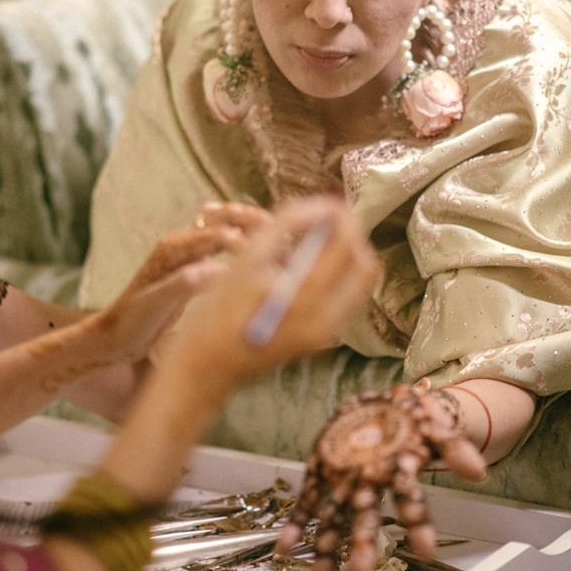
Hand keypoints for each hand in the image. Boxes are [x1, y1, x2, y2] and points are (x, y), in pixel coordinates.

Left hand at [88, 201, 268, 364]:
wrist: (113, 337)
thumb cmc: (131, 323)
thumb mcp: (156, 305)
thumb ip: (185, 284)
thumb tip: (217, 271)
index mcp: (173, 249)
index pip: (220, 235)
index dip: (251, 242)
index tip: (277, 255)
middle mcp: (180, 244)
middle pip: (226, 222)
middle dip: (257, 225)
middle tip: (289, 239)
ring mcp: (186, 255)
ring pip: (227, 232)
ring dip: (254, 234)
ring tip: (284, 246)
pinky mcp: (191, 268)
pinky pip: (223, 250)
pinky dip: (245, 251)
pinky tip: (264, 265)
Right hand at [163, 196, 379, 388]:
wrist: (205, 367)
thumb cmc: (216, 313)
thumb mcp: (246, 259)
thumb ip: (287, 225)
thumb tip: (324, 204)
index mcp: (304, 296)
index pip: (346, 244)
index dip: (344, 217)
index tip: (332, 203)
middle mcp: (324, 320)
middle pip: (365, 265)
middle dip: (352, 238)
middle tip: (328, 222)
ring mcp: (326, 334)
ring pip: (359, 284)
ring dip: (346, 257)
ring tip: (316, 245)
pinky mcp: (320, 342)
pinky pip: (344, 301)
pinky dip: (336, 279)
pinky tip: (306, 272)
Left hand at [276, 384, 486, 570]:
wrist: (384, 401)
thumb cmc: (413, 416)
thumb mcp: (437, 423)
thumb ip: (455, 446)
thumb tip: (478, 471)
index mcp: (400, 471)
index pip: (412, 501)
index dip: (418, 525)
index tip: (426, 551)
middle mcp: (371, 484)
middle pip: (368, 519)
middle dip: (363, 548)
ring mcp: (344, 482)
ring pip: (334, 521)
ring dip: (326, 552)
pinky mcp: (321, 473)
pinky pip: (307, 503)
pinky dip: (295, 525)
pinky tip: (285, 549)